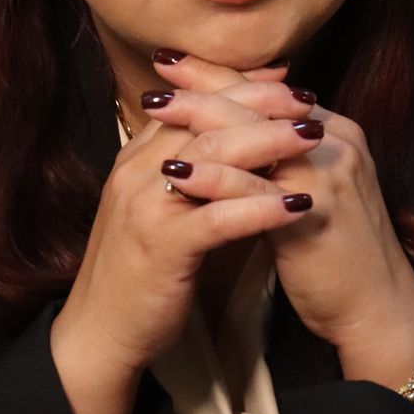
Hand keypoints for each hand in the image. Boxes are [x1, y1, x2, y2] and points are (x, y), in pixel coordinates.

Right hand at [50, 54, 323, 377]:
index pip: (191, 103)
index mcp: (136, 159)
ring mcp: (147, 207)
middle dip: (261, 104)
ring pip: (214, 155)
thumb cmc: (138, 273)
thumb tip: (237, 142)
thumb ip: (189, 174)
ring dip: (270, 142)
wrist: (99, 332)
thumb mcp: (159, 211)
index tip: (285, 80)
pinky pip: (219, 217)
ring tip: (314, 137)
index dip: (239, 88)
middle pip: (205, 117)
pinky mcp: (164, 247)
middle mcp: (137, 172)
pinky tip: (300, 204)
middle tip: (309, 99)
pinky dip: (263, 207)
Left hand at [148, 53, 413, 366]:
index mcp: (334, 131)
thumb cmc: (336, 254)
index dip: (218, 76)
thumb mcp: (311, 192)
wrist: (378, 307)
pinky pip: (255, 186)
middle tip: (155, 82)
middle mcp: (335, 140)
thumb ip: (280, 161)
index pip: (267, 92)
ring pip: (254, 134)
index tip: (171, 65)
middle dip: (201, 89)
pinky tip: (176, 173)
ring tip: (154, 112)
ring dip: (198, 120)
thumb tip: (231, 138)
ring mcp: (328, 172)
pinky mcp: (316, 209)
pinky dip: (213, 177)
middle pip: (258, 101)